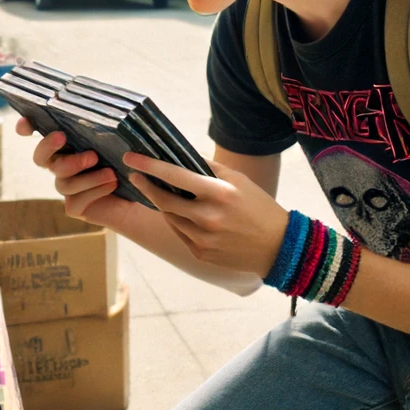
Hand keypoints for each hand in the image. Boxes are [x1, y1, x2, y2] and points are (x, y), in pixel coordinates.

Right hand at [17, 120, 134, 228]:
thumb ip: (109, 128)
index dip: (26, 128)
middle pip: (41, 157)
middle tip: (69, 140)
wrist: (143, 193)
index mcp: (67, 144)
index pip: (38, 132)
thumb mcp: (122, 140)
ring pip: (63, 181)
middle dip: (50, 147)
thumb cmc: (130, 160)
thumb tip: (107, 111)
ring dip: (88, 176)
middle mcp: (60, 164)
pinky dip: (95, 191)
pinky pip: (75, 200)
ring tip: (110, 173)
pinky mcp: (74, 206)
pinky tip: (112, 184)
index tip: (24, 125)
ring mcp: (65, 187)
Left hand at [123, 153, 288, 276]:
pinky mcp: (200, 254)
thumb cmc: (258, 208)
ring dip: (164, 204)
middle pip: (163, 200)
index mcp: (218, 193)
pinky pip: (180, 233)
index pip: (175, 175)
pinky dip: (179, 221)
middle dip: (145, 186)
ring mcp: (202, 239)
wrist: (278, 248)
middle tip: (135, 175)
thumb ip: (210, 168)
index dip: (149, 165)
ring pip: (169, 217)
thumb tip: (182, 155)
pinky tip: (187, 216)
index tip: (131, 157)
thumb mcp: (238, 181)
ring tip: (167, 194)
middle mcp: (207, 217)